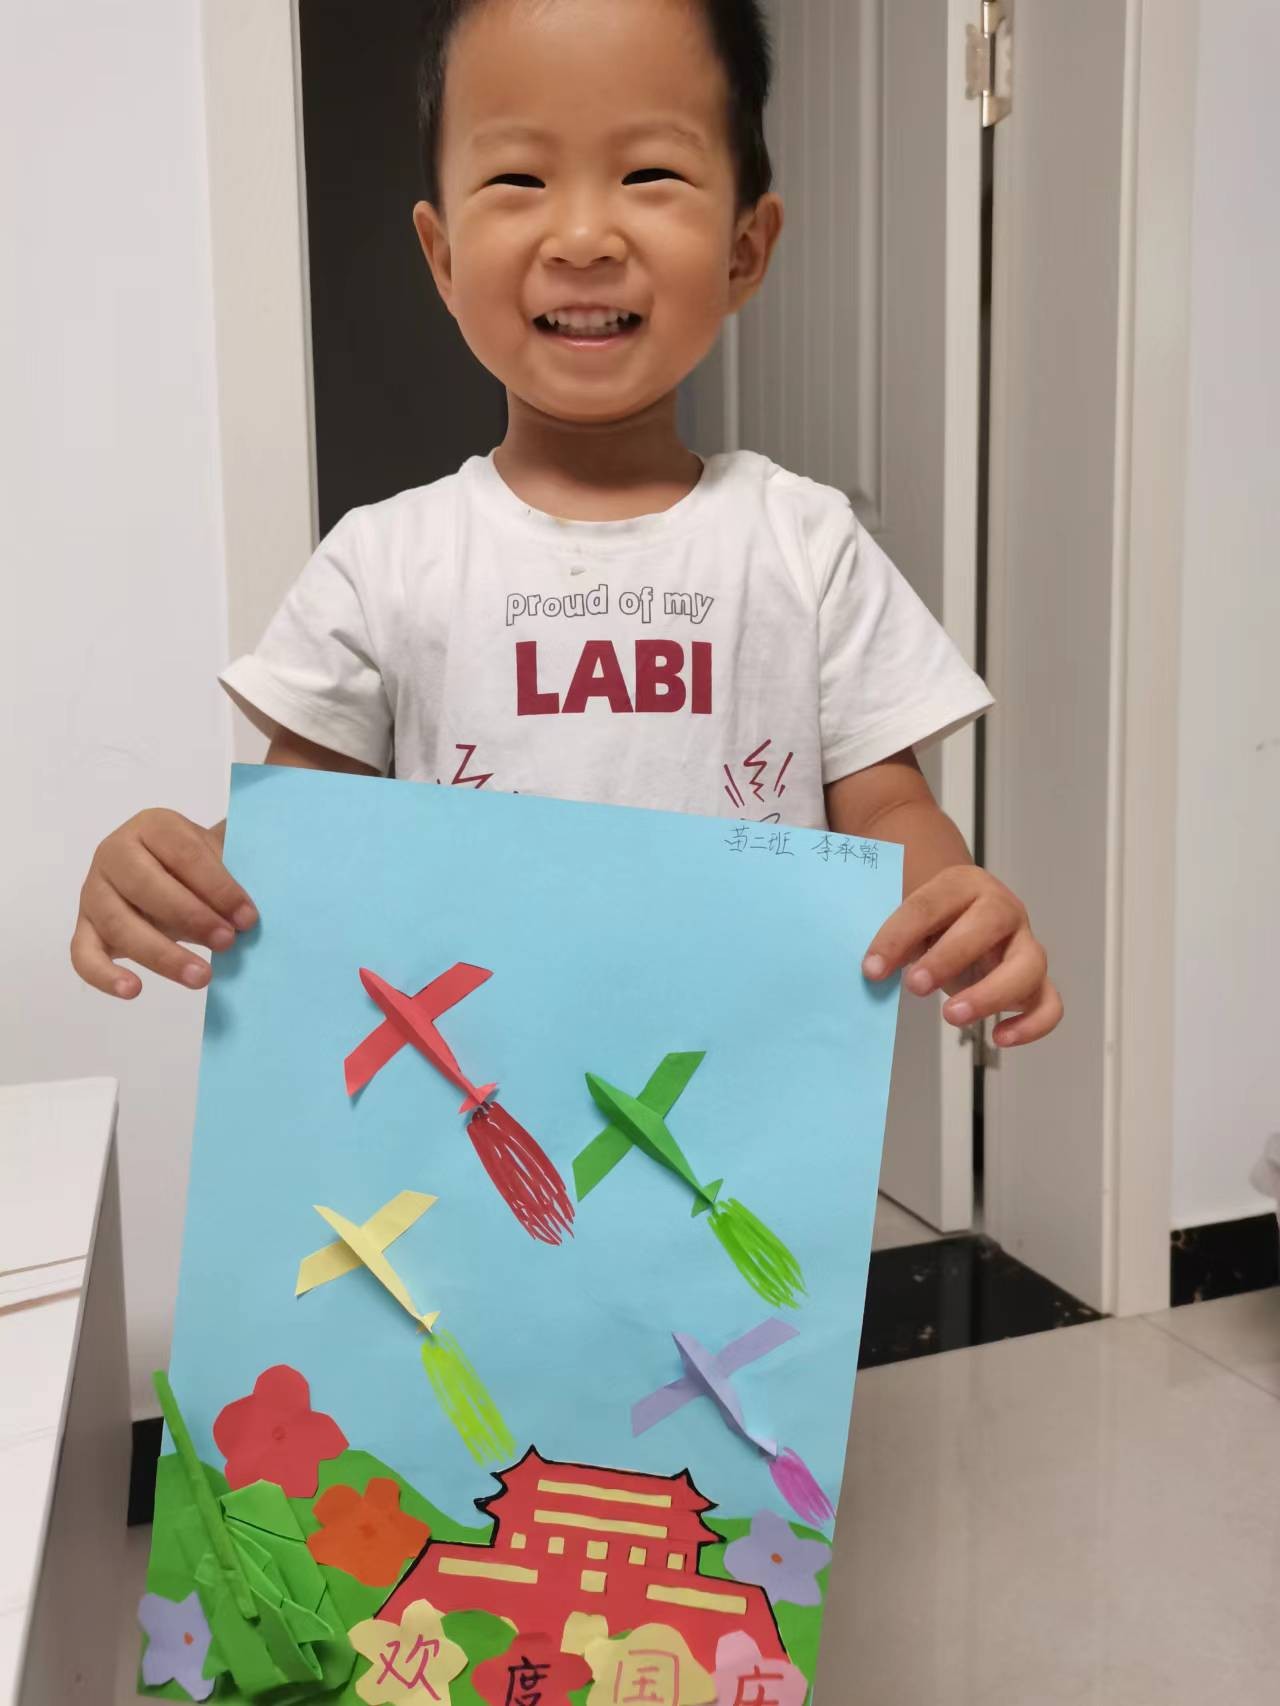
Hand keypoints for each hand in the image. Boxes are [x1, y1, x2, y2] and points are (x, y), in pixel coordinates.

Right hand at [71, 809, 256, 997]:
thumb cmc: (199, 866)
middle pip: (147, 886)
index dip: (218, 886)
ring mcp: (94, 891)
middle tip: (228, 942)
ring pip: (119, 924)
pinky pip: (83, 954)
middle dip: (192, 917)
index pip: (184, 854)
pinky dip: (105, 975)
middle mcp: (114, 852)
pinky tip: (133, 990)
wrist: (166, 876)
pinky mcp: (84, 927)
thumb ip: (239, 859)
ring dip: (161, 954)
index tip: (249, 917)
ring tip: (201, 976)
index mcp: (152, 826)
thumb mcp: (219, 852)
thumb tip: (281, 873)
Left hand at [862, 864, 1061, 1047]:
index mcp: (964, 884)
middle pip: (989, 924)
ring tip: (952, 1015)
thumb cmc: (931, 921)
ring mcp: (1025, 944)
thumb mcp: (908, 920)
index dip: (898, 937)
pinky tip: (998, 1037)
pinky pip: (1049, 1004)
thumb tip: (871, 970)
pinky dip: (1031, 1025)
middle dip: (949, 957)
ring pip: (1029, 965)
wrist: (961, 917)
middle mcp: (1003, 909)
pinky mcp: (1037, 981)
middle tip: (914, 985)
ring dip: (991, 994)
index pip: (930, 904)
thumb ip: (892, 937)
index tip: (872, 969)